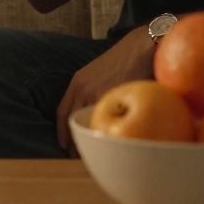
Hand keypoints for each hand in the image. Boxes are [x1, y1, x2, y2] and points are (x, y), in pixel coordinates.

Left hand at [55, 28, 153, 151]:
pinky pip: (107, 122)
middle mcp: (82, 88)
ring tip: (94, 154)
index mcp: (77, 82)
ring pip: (87, 125)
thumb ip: (94, 89)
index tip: (64, 146)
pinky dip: (106, 135)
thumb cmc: (125, 59)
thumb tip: (95, 112)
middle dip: (73, 142)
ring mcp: (97, 93)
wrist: (141, 46)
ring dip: (89, 141)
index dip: (61, 132)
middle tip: (78, 157)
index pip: (62, 112)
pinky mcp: (113, 97)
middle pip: (72, 122)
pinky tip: (110, 143)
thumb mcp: (101, 72)